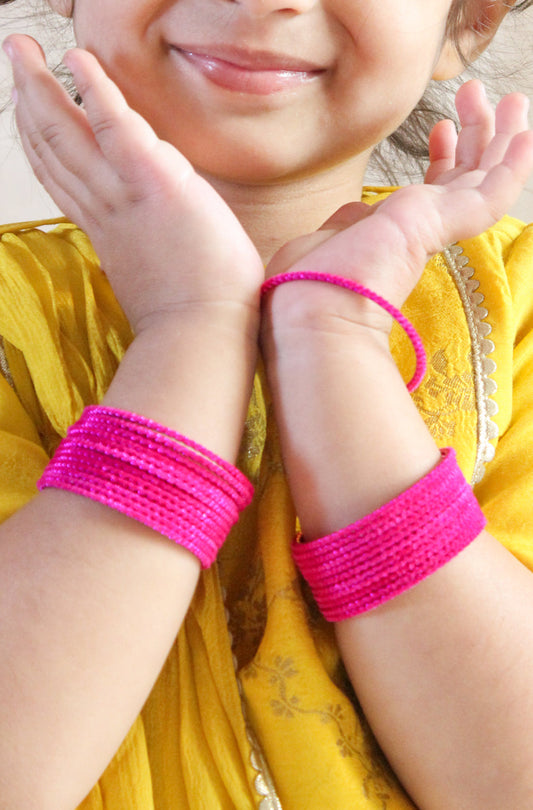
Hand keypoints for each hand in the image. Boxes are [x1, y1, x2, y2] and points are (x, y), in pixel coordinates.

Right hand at [4, 36, 262, 333]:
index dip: (39, 142)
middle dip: (28, 100)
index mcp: (107, 230)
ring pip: (67, 133)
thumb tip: (155, 239)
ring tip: (22, 50)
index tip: (27, 113)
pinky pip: (114, 127)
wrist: (202, 332)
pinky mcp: (153, 182)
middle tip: (14, 62)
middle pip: (52, 147)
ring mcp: (124, 195)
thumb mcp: (156, 275)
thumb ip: (145, 247)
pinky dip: (95, 91)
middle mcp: (104, 208)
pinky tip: (77, 60)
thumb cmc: (193, 314)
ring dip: (42, 86)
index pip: (63, 177)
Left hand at [264, 80, 532, 333]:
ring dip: (501, 136)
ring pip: (484, 178)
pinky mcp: (449, 222)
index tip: (441, 126)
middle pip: (463, 176)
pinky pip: (495, 193)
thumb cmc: (310, 278)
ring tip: (512, 98)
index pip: (432, 190)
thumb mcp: (331, 236)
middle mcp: (422, 230)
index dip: (442, 155)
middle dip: (475, 132)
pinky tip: (526, 134)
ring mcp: (437, 226)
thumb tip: (357, 214)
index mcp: (396, 233)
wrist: (316, 303)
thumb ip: (352, 220)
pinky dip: (515, 164)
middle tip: (478, 93)